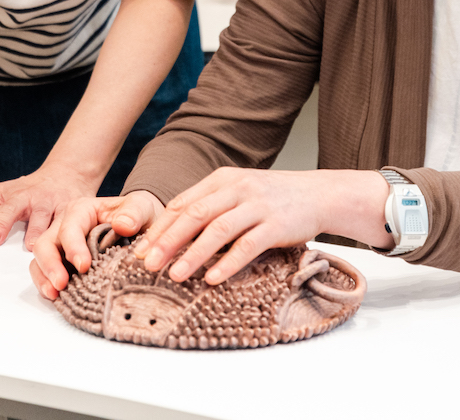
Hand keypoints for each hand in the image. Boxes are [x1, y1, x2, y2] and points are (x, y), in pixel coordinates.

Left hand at [0, 162, 99, 249]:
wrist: (69, 173)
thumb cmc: (28, 188)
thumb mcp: (0, 191)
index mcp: (20, 196)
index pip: (7, 210)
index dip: (0, 224)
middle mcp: (42, 201)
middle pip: (38, 218)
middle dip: (34, 232)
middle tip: (31, 248)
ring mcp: (63, 207)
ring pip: (62, 226)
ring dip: (59, 241)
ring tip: (57, 259)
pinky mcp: (82, 214)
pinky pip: (82, 231)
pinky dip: (80, 243)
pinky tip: (81, 259)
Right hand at [29, 190, 164, 299]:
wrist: (140, 225)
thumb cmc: (138, 214)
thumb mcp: (142, 206)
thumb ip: (134, 212)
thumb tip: (122, 225)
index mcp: (82, 210)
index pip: (70, 227)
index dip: (74, 247)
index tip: (84, 266)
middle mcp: (65, 226)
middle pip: (46, 243)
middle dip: (50, 265)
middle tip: (61, 284)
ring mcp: (60, 245)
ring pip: (39, 259)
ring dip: (44, 277)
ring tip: (54, 294)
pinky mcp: (61, 262)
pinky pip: (44, 273)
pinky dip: (46, 284)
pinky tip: (56, 297)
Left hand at [132, 168, 390, 286]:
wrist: (319, 194)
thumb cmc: (273, 198)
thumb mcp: (239, 191)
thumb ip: (211, 205)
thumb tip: (173, 230)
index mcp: (223, 180)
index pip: (183, 204)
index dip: (160, 228)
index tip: (140, 250)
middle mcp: (237, 189)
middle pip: (194, 215)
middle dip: (168, 241)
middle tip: (148, 264)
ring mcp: (257, 205)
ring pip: (217, 230)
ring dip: (194, 254)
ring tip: (175, 275)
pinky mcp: (276, 225)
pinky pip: (247, 245)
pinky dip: (229, 263)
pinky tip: (213, 279)